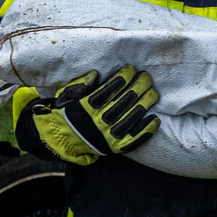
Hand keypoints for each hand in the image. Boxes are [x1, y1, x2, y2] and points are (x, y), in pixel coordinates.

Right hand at [17, 67, 159, 165]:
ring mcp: (107, 136)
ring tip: (154, 92)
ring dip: (144, 104)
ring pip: (130, 118)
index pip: (108, 90)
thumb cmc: (66, 113)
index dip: (122, 78)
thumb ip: (79, 85)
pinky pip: (132, 140)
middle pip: (122, 102)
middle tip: (146, 77)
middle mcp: (98, 122)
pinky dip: (145, 130)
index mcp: (86, 107)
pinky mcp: (114, 147)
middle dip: (137, 87)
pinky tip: (155, 119)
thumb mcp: (65, 96)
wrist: (61, 140)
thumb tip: (95, 75)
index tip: (131, 69)